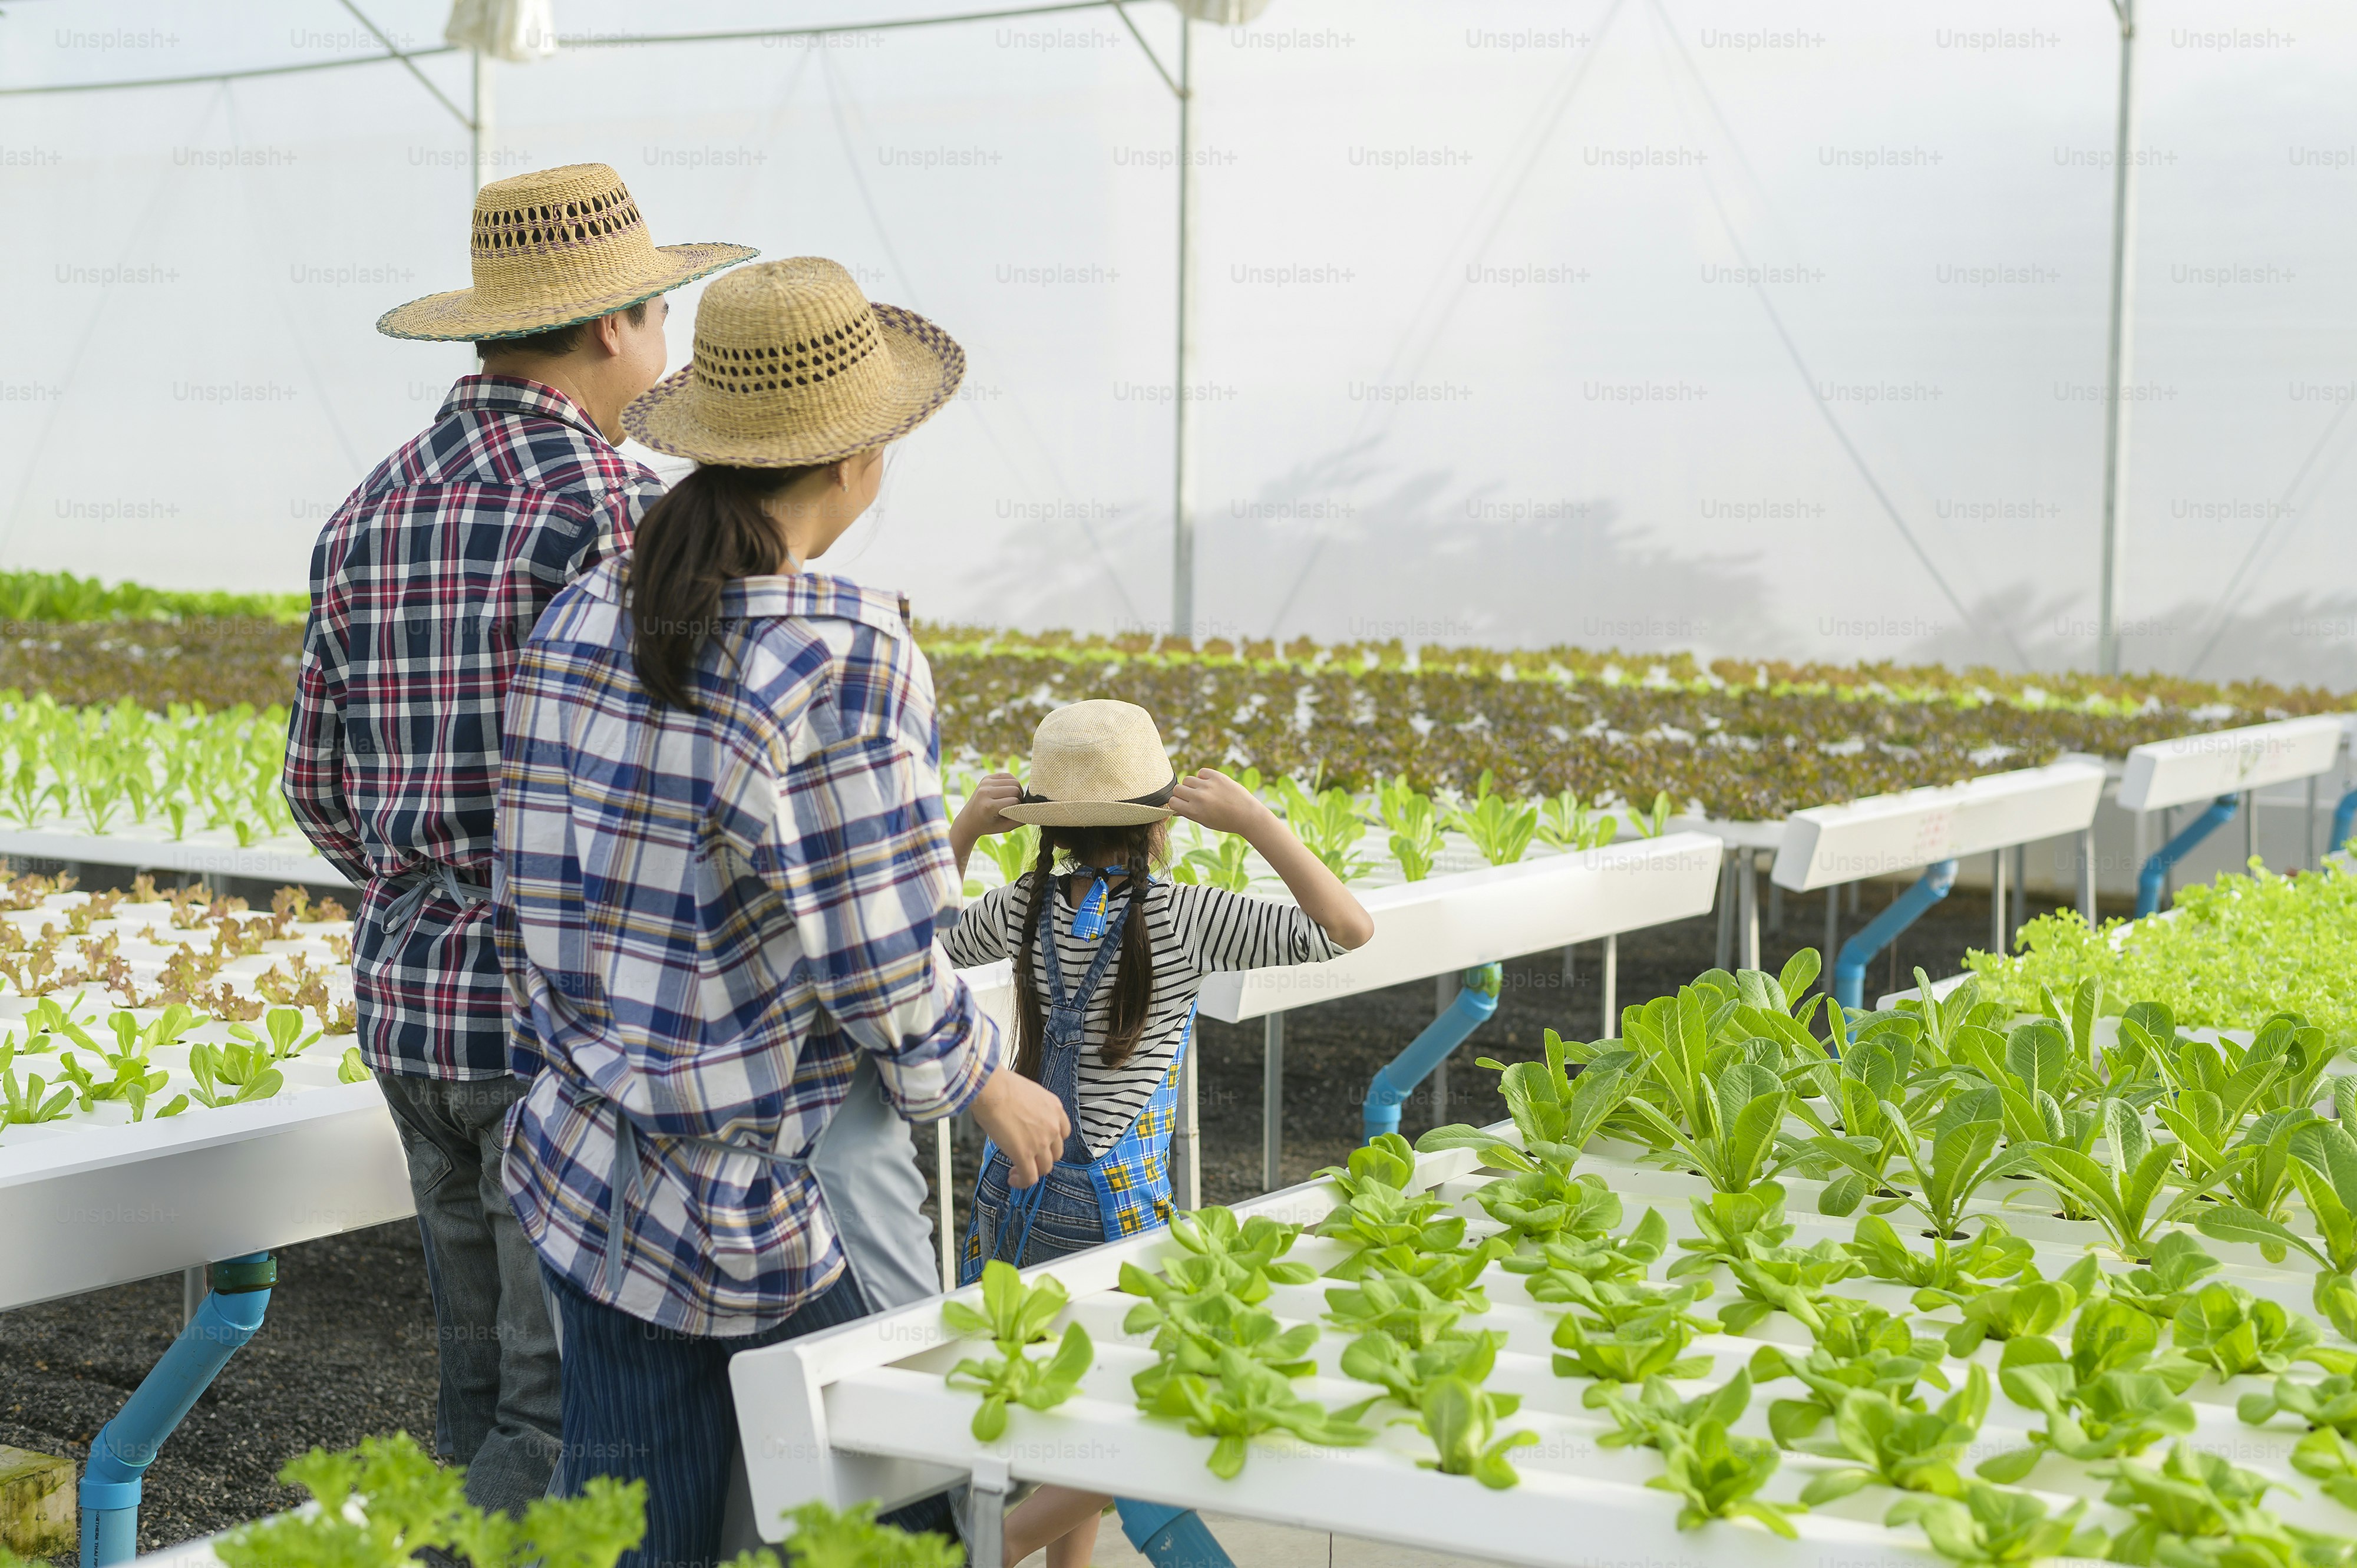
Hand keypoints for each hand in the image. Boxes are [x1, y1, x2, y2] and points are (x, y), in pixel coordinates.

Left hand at [949, 772, 1024, 875]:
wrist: (969, 820)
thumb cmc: (988, 826)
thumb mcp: (1005, 827)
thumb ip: (1021, 819)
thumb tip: (1036, 809)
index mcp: (988, 806)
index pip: (1014, 801)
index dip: (1018, 808)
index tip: (1014, 814)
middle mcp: (985, 792)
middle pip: (1015, 789)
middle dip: (1019, 798)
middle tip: (1014, 806)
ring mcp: (985, 783)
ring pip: (1013, 781)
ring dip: (1017, 790)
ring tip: (1012, 800)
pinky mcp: (986, 778)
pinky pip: (1008, 776)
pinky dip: (1012, 783)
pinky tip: (1008, 792)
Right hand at [971, 1062, 1068, 1187]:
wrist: (992, 1088)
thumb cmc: (1001, 1086)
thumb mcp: (1028, 1094)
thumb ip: (1032, 1110)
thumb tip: (1019, 1120)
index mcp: (1055, 1108)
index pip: (1063, 1133)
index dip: (1051, 1142)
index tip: (1039, 1145)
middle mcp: (1053, 1126)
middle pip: (1056, 1153)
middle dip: (1042, 1158)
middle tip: (1028, 1159)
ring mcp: (1041, 1142)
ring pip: (1045, 1168)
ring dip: (1033, 1172)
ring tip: (1017, 1171)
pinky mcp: (1025, 1154)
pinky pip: (1029, 1178)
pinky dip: (1022, 1183)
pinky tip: (1012, 1180)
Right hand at [1169, 768, 1272, 836]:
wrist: (1248, 815)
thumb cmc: (1226, 822)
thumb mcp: (1205, 822)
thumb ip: (1188, 814)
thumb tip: (1175, 808)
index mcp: (1194, 811)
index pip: (1173, 802)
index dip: (1177, 803)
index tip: (1183, 804)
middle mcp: (1199, 797)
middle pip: (1177, 789)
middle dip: (1182, 794)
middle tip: (1192, 797)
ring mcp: (1208, 786)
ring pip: (1187, 779)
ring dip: (1193, 785)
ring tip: (1203, 791)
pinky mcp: (1217, 776)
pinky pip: (1201, 772)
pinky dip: (1203, 777)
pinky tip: (1211, 784)